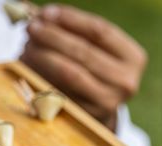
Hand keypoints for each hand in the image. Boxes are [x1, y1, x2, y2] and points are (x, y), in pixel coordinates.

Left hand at [20, 4, 147, 129]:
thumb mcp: (96, 48)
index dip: (70, 19)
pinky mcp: (85, 117)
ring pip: (70, 73)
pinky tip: (27, 66)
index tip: (45, 12)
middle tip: (31, 28)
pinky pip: (59, 92)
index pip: (99, 31)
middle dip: (53, 37)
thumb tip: (42, 15)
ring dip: (43, 56)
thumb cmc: (95, 68)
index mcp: (134, 58)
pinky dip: (40, 76)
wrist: (98, 107)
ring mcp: (107, 103)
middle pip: (83, 52)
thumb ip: (75, 30)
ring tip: (27, 45)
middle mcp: (125, 82)